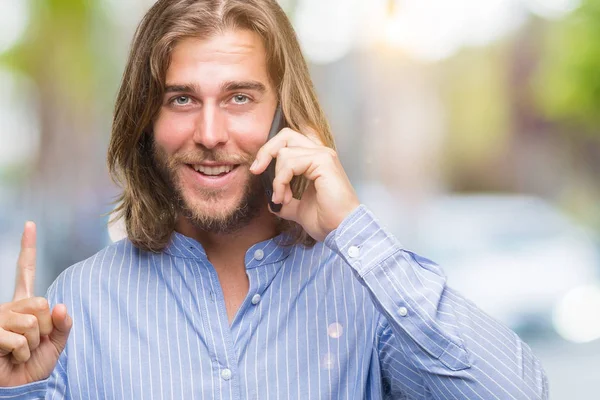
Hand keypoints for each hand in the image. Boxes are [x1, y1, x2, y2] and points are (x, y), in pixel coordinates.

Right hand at [0, 222, 71, 386]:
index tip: (30, 225)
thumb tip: (60, 304)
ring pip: (33, 322)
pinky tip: (12, 357)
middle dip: (45, 328)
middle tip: (34, 342)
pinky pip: (20, 339)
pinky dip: (23, 353)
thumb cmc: (34, 365)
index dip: (27, 248)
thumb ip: (63, 324)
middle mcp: (10, 307)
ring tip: (21, 351)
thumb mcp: (56, 343)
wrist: (20, 387)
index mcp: (26, 304)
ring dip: (34, 343)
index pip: (27, 271)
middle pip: (41, 303)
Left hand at [251, 128, 359, 240]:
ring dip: (276, 179)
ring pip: (284, 153)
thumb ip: (286, 201)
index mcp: (315, 160)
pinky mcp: (323, 162)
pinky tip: (285, 197)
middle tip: (257, 170)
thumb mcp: (298, 209)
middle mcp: (320, 153)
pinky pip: (290, 164)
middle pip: (285, 135)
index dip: (270, 151)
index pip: (288, 141)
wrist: (341, 231)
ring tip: (281, 199)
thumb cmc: (327, 221)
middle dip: (266, 151)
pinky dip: (281, 181)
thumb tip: (272, 203)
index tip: (257, 170)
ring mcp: (323, 155)